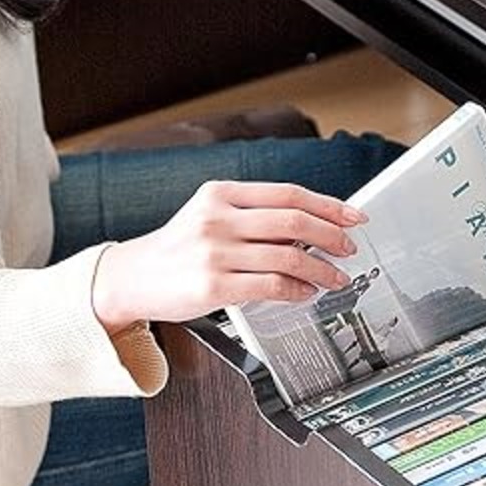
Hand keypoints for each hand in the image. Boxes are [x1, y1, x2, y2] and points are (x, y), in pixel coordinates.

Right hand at [91, 180, 365, 333]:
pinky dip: (297, 290)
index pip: (288, 193)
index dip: (328, 205)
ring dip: (322, 269)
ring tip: (335, 277)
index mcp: (221, 194)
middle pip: (294, 221)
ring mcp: (214, 252)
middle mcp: (217, 218)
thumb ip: (254, 216)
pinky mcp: (213, 286)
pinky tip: (306, 292)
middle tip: (349, 248)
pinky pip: (270, 286)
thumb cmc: (179, 249)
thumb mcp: (211, 216)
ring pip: (287, 255)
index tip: (354, 217)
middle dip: (332, 236)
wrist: (132, 278)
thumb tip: (311, 226)